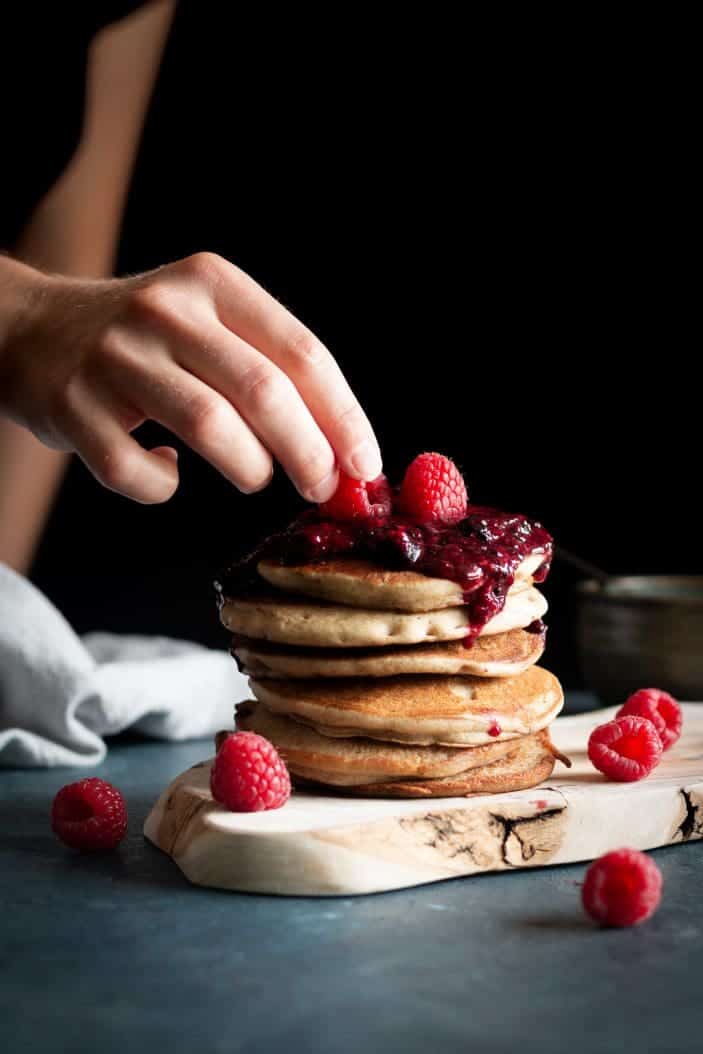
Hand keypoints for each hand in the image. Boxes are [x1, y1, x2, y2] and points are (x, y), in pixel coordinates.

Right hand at [0, 254, 380, 502]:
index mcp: (213, 283)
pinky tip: (167, 473)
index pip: (301, 352)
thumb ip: (268, 369)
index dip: (343, 416)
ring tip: (255, 477)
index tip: (365, 464)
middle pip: (262, 391)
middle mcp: (165, 310)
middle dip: (309, 452)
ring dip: (249, 468)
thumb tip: (341, 449)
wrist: (32, 330)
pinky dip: (163, 487)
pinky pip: (136, 472)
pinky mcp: (74, 407)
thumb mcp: (207, 322)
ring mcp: (115, 357)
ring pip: (207, 426)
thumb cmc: (146, 340)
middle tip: (323, 488)